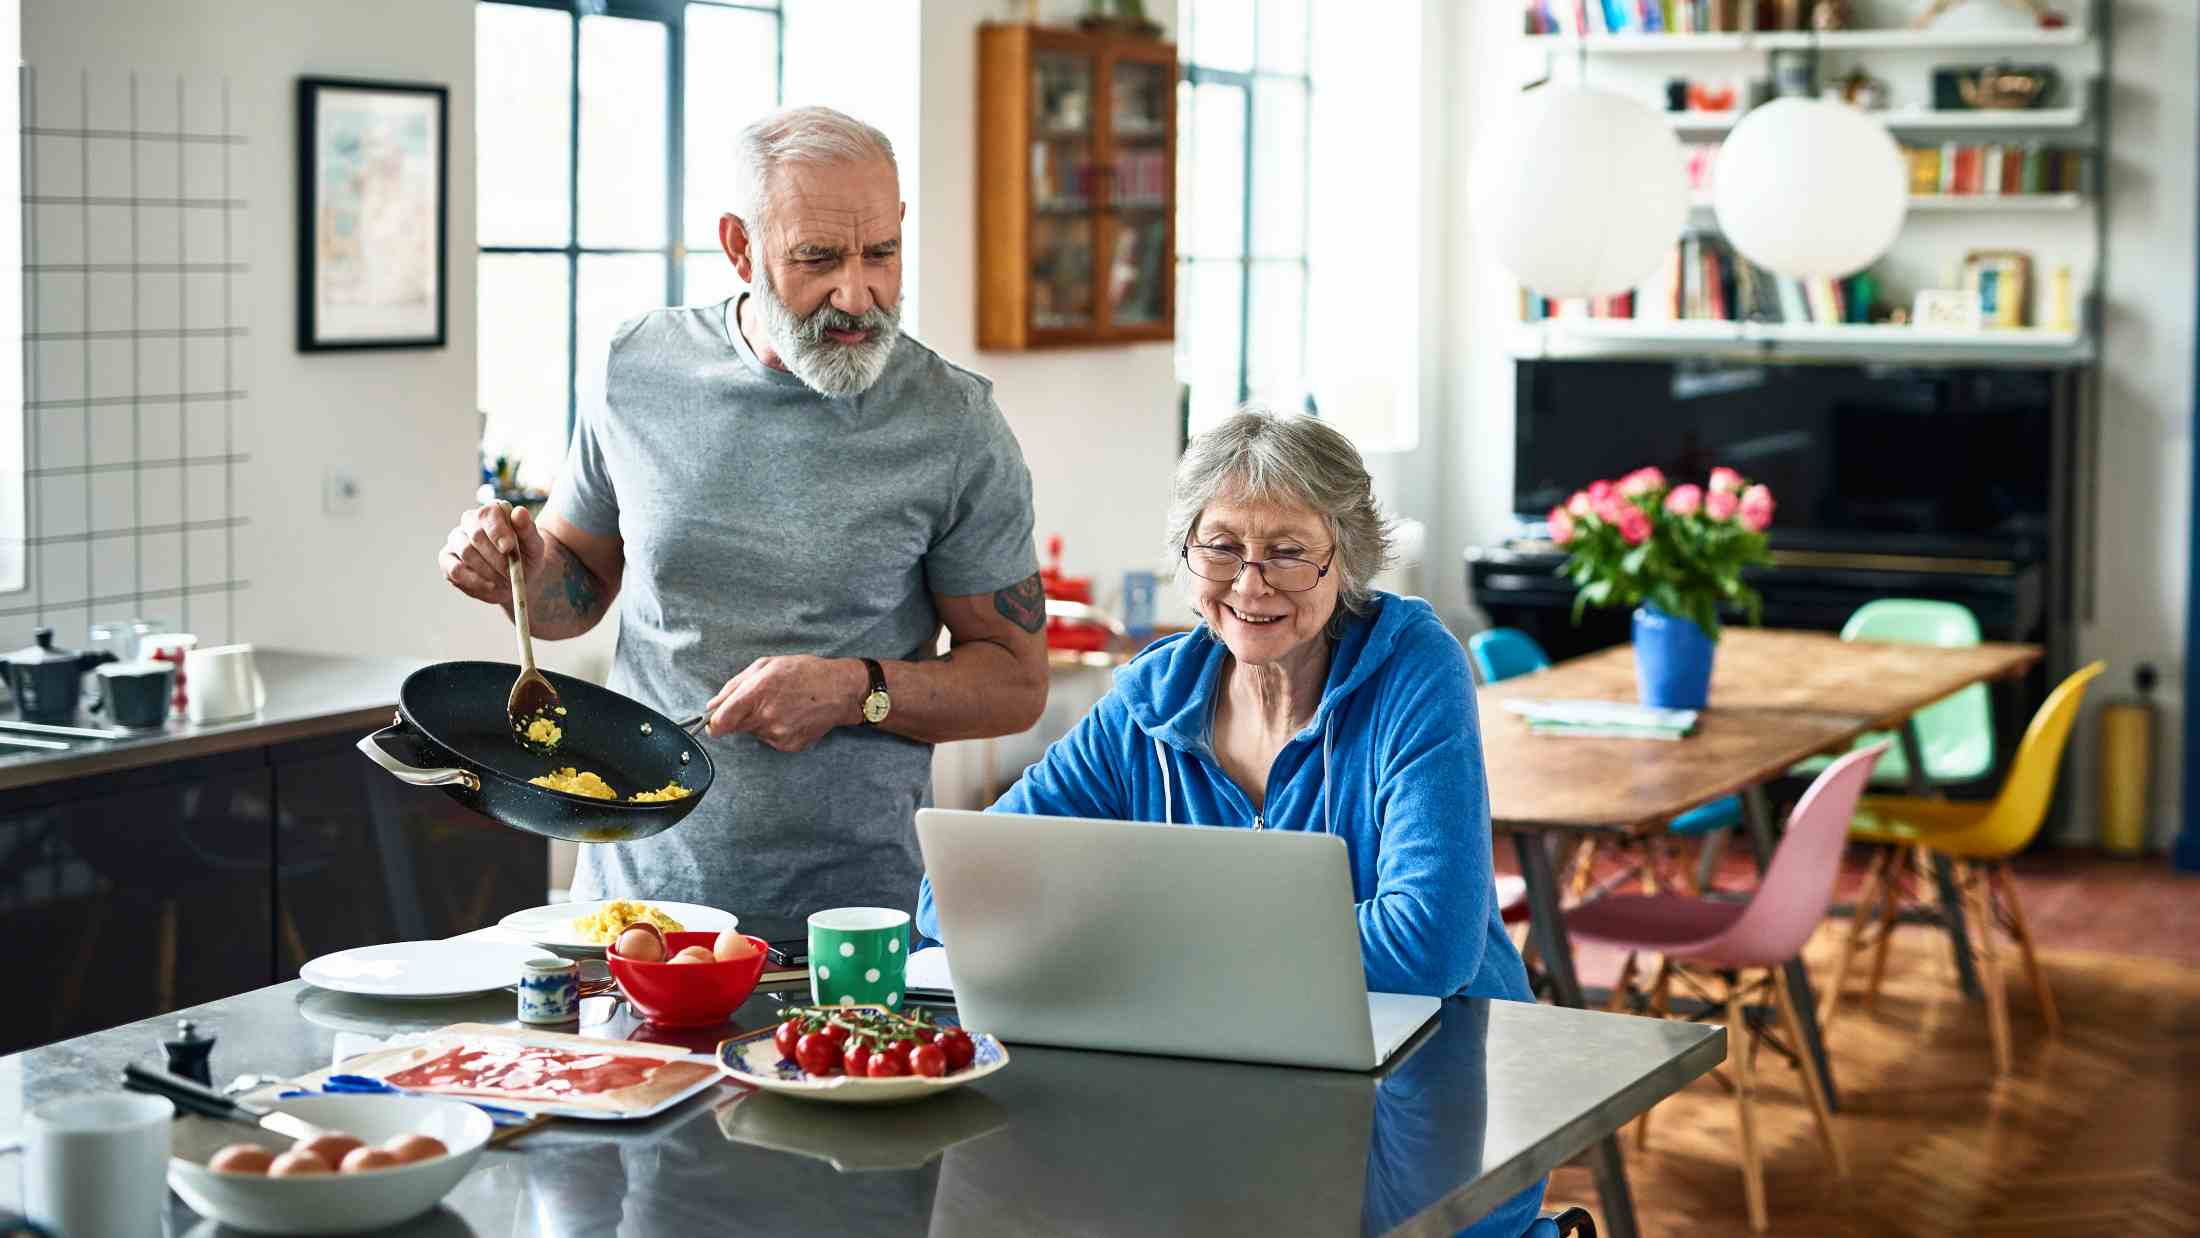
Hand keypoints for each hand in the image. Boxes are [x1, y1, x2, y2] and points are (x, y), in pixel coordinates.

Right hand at [439, 502, 548, 606]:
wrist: (517, 578)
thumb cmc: (526, 557)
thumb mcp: (534, 546)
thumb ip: (527, 530)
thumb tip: (519, 512)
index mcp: (493, 511)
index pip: (488, 514)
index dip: (498, 532)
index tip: (509, 548)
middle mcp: (470, 521)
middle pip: (476, 535)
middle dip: (495, 557)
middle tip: (510, 572)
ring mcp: (456, 539)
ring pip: (466, 552)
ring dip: (488, 571)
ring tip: (505, 581)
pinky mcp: (447, 559)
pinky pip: (455, 570)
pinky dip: (474, 581)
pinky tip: (490, 587)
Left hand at [705, 656, 865, 752]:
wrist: (839, 690)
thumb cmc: (804, 672)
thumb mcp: (766, 665)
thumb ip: (734, 686)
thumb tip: (712, 705)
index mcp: (757, 692)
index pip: (720, 722)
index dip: (713, 723)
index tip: (714, 721)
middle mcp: (766, 717)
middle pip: (735, 728)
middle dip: (740, 717)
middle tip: (759, 702)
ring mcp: (778, 734)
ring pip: (753, 733)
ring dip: (759, 722)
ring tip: (781, 705)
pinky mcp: (788, 745)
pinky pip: (770, 740)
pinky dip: (775, 730)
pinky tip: (790, 716)